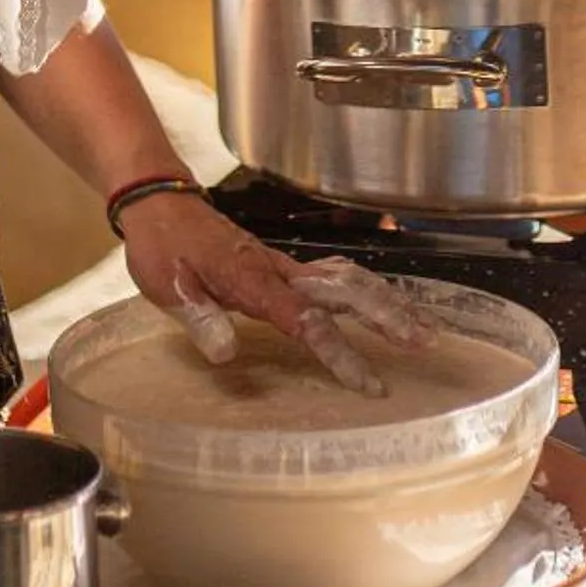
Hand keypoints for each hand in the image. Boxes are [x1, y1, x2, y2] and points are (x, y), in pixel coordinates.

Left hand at [117, 191, 435, 394]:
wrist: (161, 204)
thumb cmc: (163, 247)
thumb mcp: (168, 286)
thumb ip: (200, 319)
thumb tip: (227, 354)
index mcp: (253, 281)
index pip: (306, 320)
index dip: (339, 351)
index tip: (368, 382)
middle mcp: (278, 270)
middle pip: (345, 293)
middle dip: (387, 317)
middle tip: (425, 342)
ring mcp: (283, 265)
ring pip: (347, 281)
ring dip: (386, 302)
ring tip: (422, 326)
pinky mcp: (282, 265)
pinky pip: (334, 276)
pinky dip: (366, 288)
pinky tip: (383, 300)